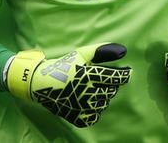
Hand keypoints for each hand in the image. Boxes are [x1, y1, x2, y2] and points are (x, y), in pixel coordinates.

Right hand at [6, 43, 130, 126]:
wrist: (40, 84)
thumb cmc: (63, 66)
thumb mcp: (81, 54)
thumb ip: (102, 51)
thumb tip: (124, 50)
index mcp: (88, 75)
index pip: (115, 78)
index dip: (124, 75)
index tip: (127, 72)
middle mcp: (86, 92)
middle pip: (111, 91)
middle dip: (110, 84)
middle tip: (101, 80)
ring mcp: (82, 107)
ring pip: (104, 103)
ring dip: (103, 96)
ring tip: (92, 89)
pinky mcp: (77, 117)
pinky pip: (95, 116)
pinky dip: (95, 109)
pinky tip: (88, 101)